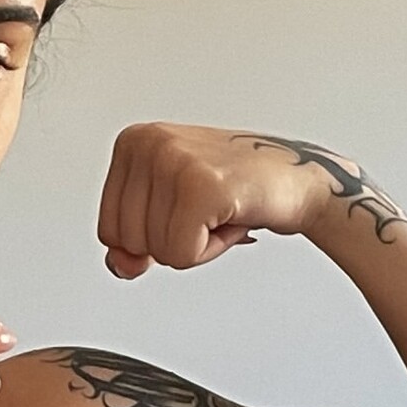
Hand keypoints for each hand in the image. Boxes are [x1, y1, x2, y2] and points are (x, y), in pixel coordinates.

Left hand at [98, 123, 341, 278]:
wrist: (298, 181)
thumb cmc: (234, 194)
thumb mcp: (167, 215)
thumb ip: (131, 244)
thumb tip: (120, 264)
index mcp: (132, 142)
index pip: (108, 230)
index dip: (152, 237)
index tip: (187, 208)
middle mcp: (147, 142)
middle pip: (127, 242)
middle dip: (172, 242)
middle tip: (208, 211)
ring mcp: (172, 160)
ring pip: (155, 251)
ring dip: (195, 244)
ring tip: (220, 211)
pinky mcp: (200, 185)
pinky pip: (181, 254)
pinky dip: (210, 250)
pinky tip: (231, 217)